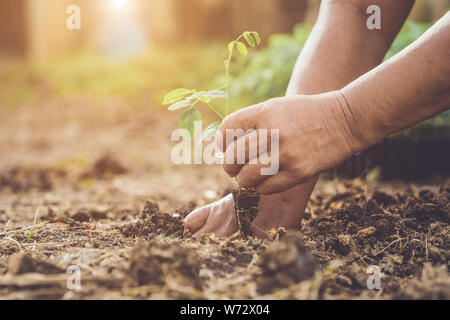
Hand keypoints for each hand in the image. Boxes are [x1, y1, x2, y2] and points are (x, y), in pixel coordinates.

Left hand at [216, 91, 363, 193]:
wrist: (344, 121)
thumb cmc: (306, 114)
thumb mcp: (277, 107)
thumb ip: (252, 122)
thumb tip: (225, 145)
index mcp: (265, 112)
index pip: (228, 128)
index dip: (220, 140)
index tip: (223, 147)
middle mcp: (273, 132)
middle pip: (233, 156)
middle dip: (228, 165)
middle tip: (232, 168)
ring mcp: (286, 154)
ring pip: (247, 176)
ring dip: (243, 180)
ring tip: (247, 177)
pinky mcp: (298, 171)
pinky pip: (267, 188)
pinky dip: (260, 188)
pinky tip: (264, 182)